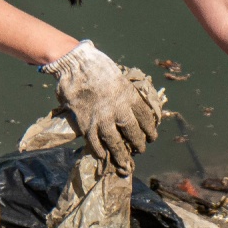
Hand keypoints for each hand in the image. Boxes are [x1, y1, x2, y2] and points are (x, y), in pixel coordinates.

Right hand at [43, 41, 163, 174]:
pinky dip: (99, 150)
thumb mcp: (119, 77)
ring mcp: (102, 119)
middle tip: (141, 149)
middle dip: (138, 143)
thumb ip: (125, 94)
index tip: (152, 136)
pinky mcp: (86, 124)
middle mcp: (118, 110)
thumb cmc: (98, 66)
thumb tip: (131, 108)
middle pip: (133, 132)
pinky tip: (103, 155)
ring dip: (121, 154)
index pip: (145, 118)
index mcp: (129, 96)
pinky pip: (95, 142)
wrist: (75, 65)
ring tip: (125, 162)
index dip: (150, 129)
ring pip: (115, 142)